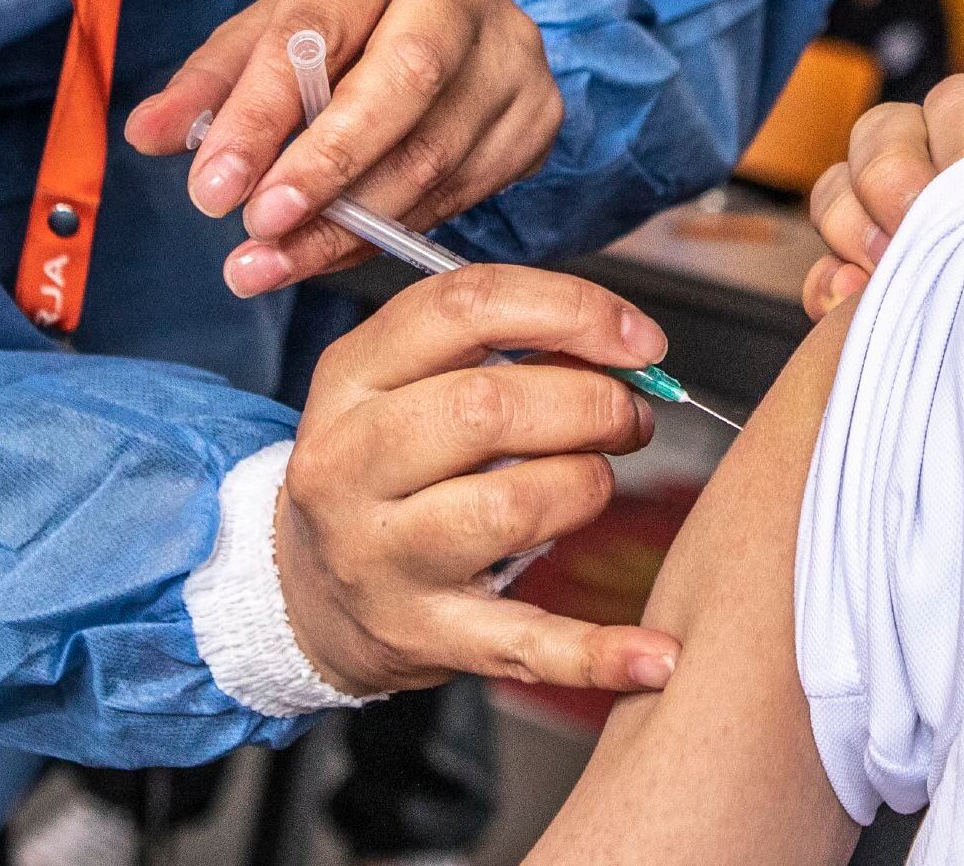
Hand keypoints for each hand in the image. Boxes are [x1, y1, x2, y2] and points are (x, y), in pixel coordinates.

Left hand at [122, 0, 560, 297]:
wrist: (443, 25)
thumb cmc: (339, 29)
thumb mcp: (265, 38)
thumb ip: (210, 86)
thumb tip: (146, 135)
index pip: (317, 27)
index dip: (262, 114)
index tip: (211, 188)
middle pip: (405, 79)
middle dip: (326, 166)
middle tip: (260, 228)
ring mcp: (515, 49)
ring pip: (438, 151)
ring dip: (352, 223)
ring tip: (275, 263)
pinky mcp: (540, 112)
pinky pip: (469, 190)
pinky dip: (397, 231)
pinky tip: (341, 252)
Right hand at [277, 265, 681, 697]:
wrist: (305, 593)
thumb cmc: (382, 468)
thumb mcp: (401, 384)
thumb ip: (495, 346)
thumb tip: (622, 344)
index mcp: (348, 379)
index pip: (462, 308)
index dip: (569, 311)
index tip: (639, 339)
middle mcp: (349, 466)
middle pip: (488, 407)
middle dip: (591, 402)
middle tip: (628, 415)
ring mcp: (382, 559)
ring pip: (511, 507)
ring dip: (588, 485)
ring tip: (595, 480)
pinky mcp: (425, 636)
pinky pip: (525, 644)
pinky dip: (601, 653)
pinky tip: (659, 655)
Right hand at [798, 75, 963, 316]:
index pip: (958, 104)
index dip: (960, 146)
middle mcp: (939, 165)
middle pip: (879, 133)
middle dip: (890, 182)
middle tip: (917, 236)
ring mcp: (895, 222)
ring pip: (837, 189)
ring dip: (851, 228)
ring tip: (887, 272)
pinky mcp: (870, 280)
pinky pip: (823, 267)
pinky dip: (828, 284)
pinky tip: (853, 304)